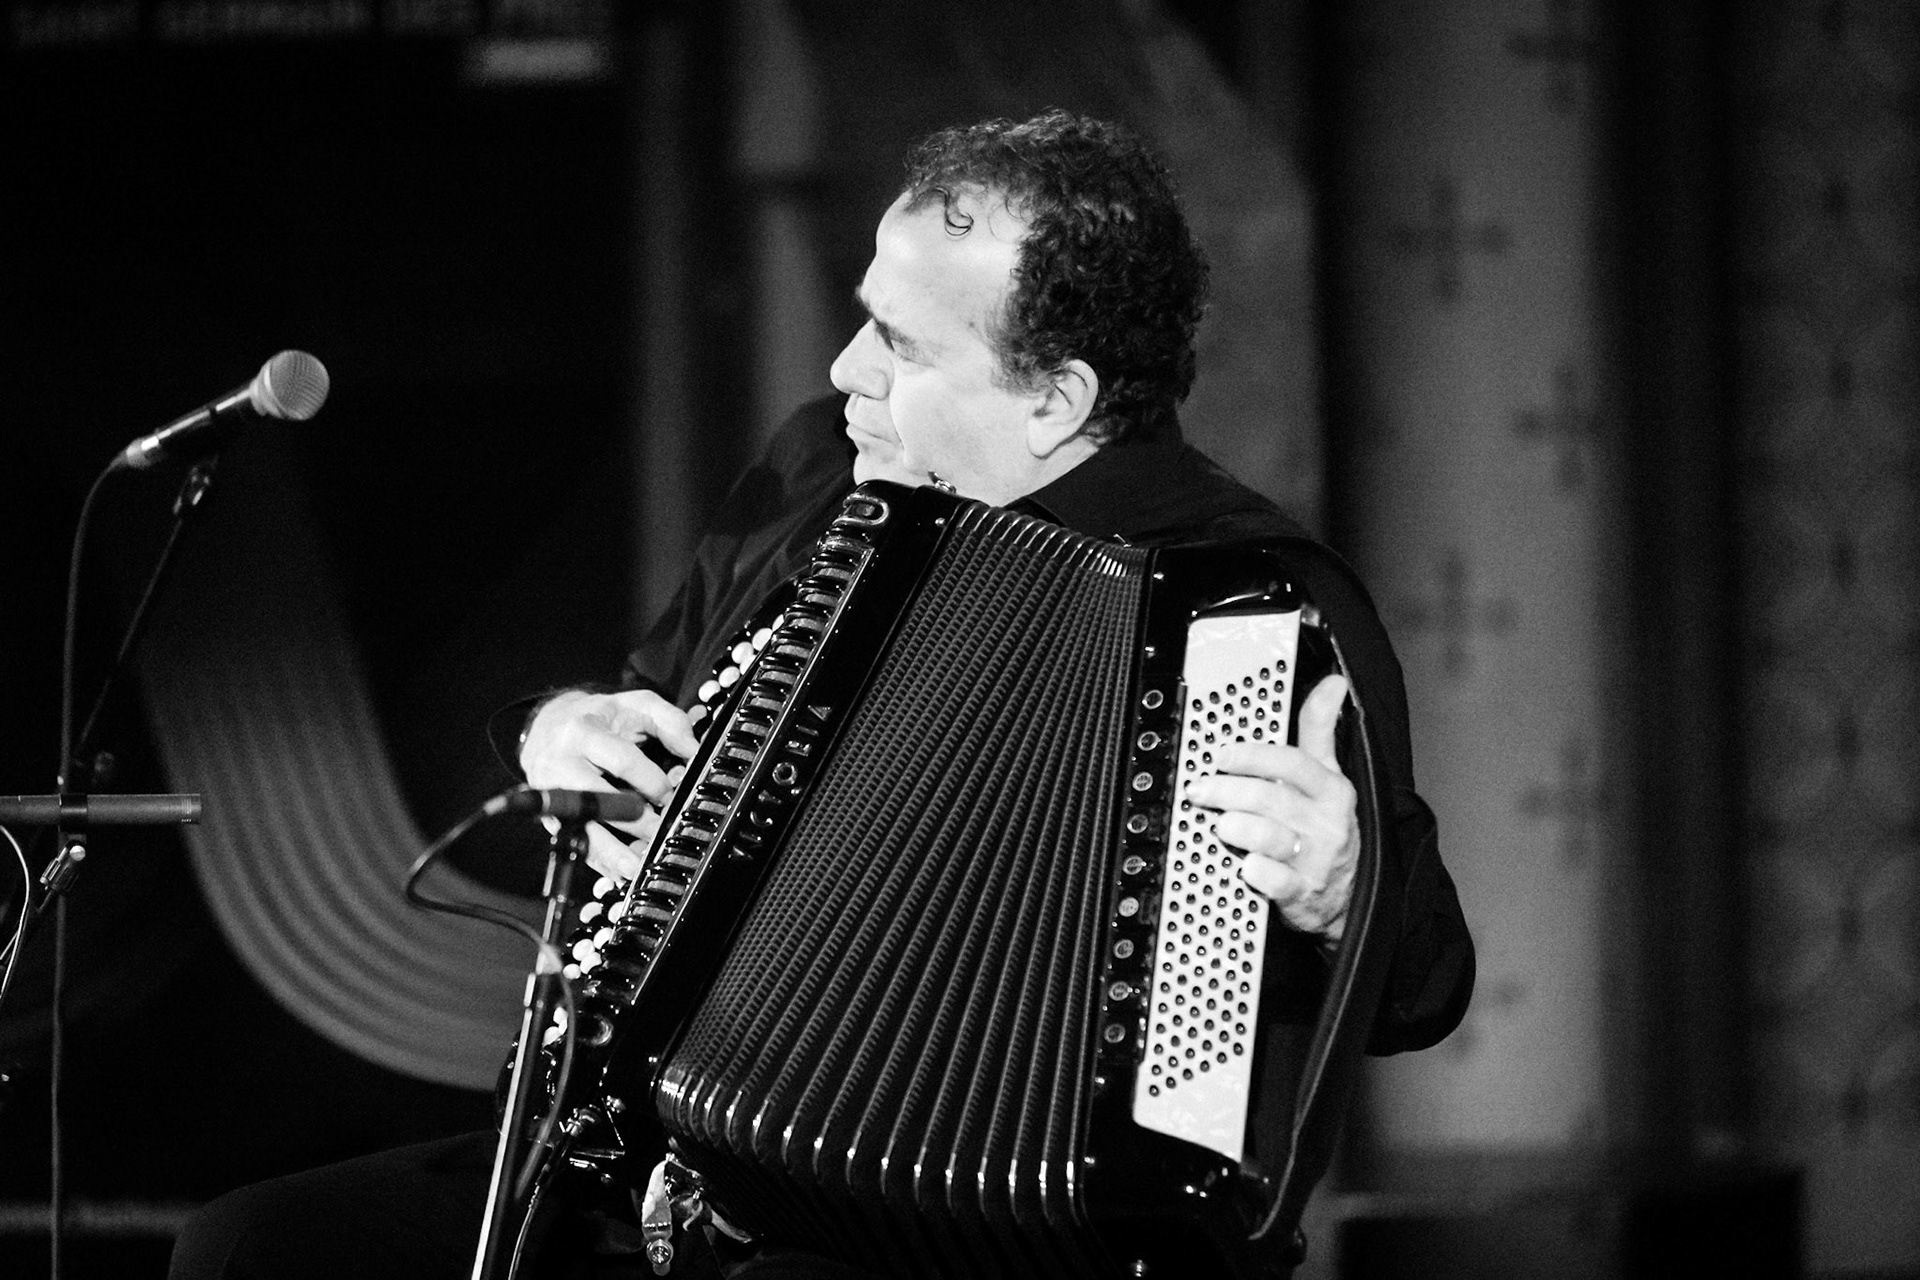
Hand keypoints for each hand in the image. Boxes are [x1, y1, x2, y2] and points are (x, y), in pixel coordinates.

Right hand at [517, 688, 698, 881]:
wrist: (547, 726)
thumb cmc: (600, 718)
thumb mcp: (635, 705)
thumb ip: (670, 722)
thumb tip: (694, 751)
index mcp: (585, 731)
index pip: (622, 760)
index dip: (651, 781)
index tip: (671, 795)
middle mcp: (562, 762)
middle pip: (596, 798)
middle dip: (632, 821)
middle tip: (660, 833)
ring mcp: (553, 793)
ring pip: (580, 826)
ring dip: (609, 850)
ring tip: (634, 868)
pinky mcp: (551, 815)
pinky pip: (573, 841)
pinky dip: (596, 859)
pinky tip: (616, 872)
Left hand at [1183, 674, 1357, 940]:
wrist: (1348, 892)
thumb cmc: (1326, 826)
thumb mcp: (1328, 775)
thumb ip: (1320, 730)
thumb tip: (1332, 683)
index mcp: (1330, 789)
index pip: (1294, 764)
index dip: (1255, 757)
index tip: (1221, 755)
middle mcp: (1324, 823)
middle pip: (1272, 799)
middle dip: (1230, 792)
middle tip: (1199, 789)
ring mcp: (1315, 859)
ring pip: (1273, 839)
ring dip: (1241, 828)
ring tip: (1219, 824)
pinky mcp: (1303, 894)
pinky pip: (1280, 884)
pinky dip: (1261, 874)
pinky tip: (1245, 866)